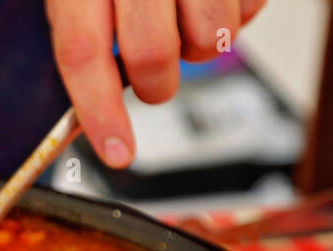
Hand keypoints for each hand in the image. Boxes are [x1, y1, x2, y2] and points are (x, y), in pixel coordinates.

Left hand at [45, 0, 266, 167]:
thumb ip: (86, 31)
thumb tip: (100, 101)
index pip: (82, 52)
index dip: (99, 111)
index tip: (117, 153)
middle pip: (153, 55)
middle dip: (158, 85)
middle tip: (155, 76)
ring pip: (209, 37)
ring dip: (201, 49)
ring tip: (188, 20)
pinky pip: (250, 7)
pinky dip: (238, 16)